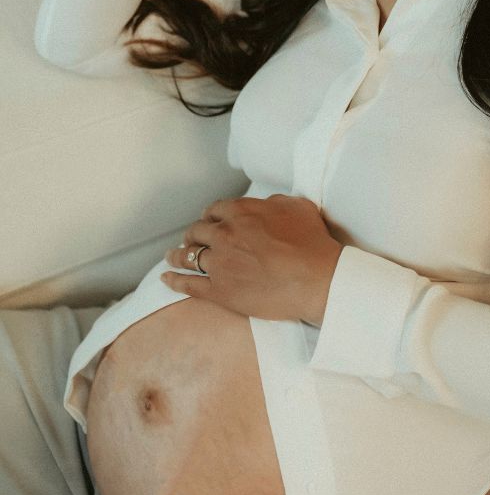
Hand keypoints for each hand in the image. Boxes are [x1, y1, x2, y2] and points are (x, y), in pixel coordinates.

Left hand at [160, 194, 342, 325]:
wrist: (317, 279)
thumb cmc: (312, 243)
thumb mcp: (297, 207)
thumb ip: (273, 203)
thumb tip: (263, 205)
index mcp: (241, 212)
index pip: (215, 209)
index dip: (210, 215)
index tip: (209, 221)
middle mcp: (225, 234)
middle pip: (197, 231)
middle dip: (193, 234)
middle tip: (193, 239)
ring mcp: (219, 263)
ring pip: (188, 256)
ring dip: (178, 255)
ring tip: (171, 257)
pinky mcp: (219, 291)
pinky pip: (188, 284)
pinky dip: (174, 281)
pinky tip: (166, 279)